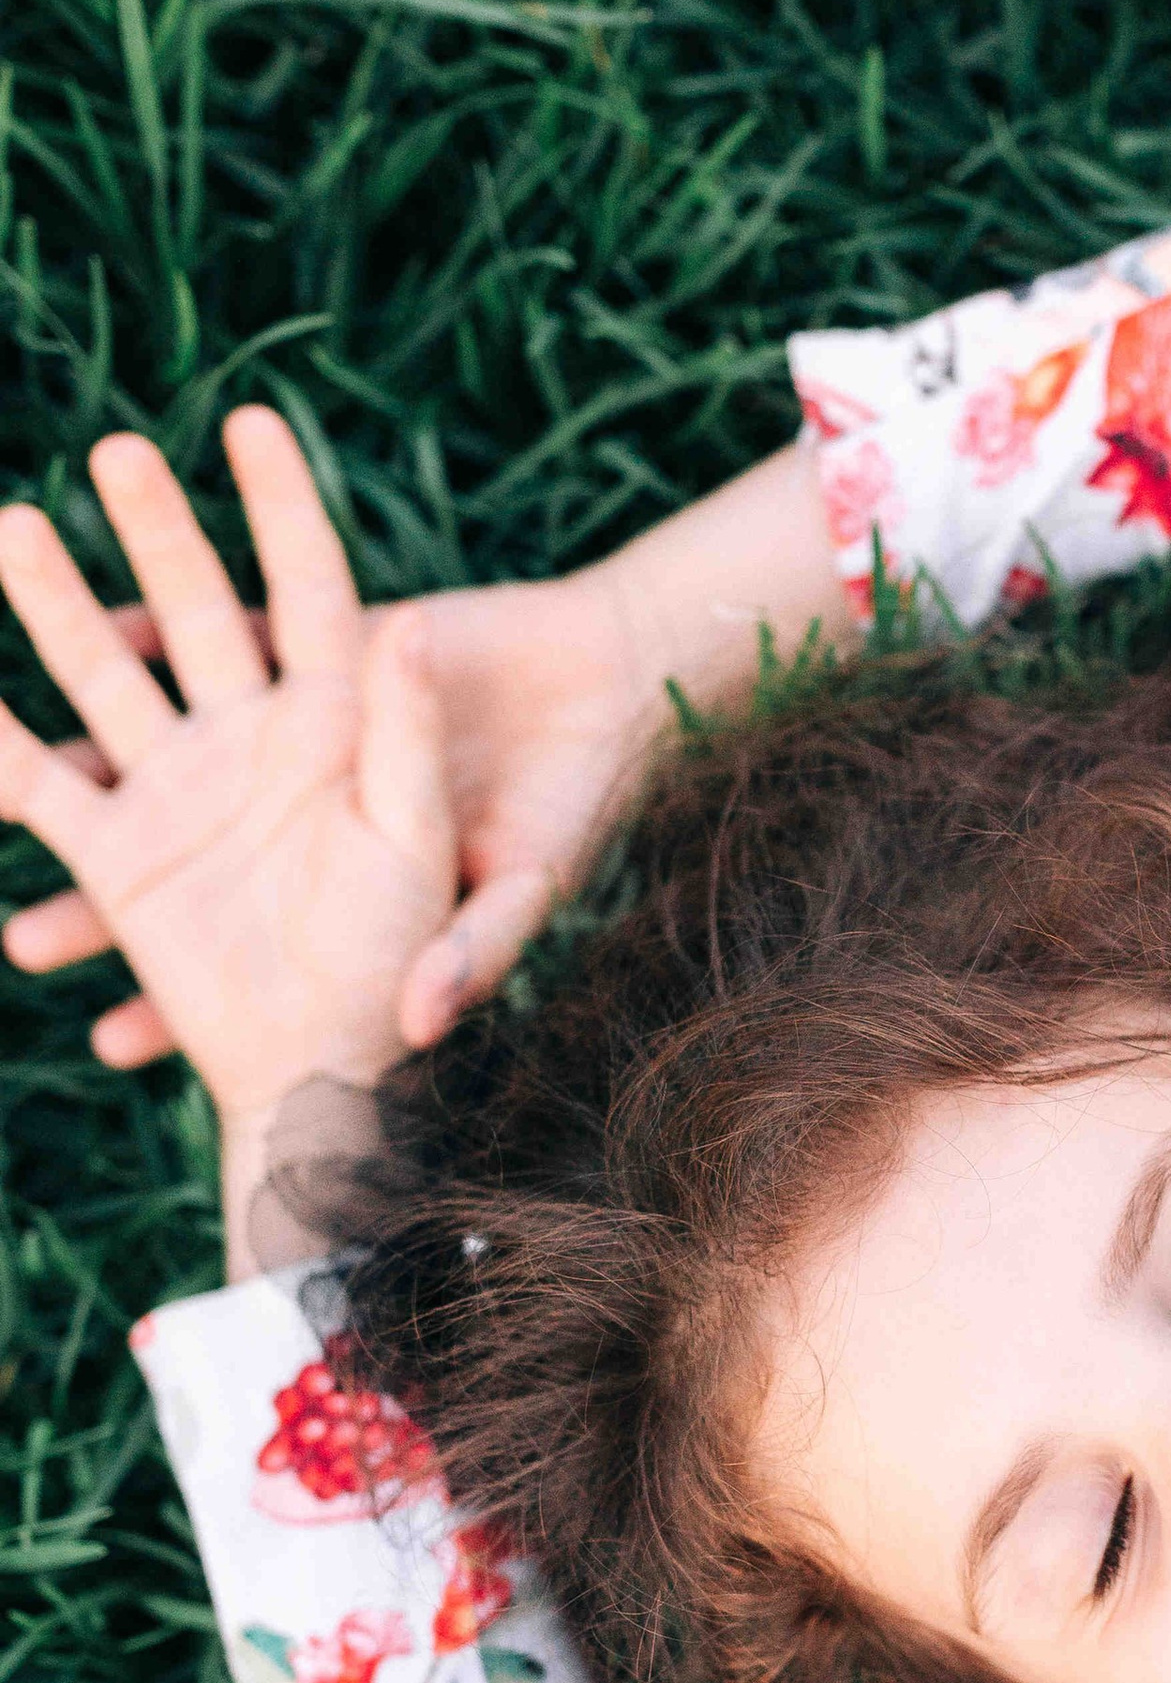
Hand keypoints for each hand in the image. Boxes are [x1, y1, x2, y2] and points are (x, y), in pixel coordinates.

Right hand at [0, 413, 457, 1245]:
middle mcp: (248, 741)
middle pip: (194, 609)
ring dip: (52, 603)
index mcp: (331, 726)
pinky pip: (38, 784)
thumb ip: (408, 738)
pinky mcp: (122, 855)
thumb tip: (409, 626)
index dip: (280, 505)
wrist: (327, 1068)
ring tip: (8, 523)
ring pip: (104, 675)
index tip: (248, 419)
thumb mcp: (418, 841)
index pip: (307, 588)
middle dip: (156, 532)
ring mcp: (177, 792)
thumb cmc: (396, 961)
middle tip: (115, 450)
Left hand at [3, 434, 834, 1056]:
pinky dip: (119, 636)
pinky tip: (62, 656)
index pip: (250, 954)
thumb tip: (424, 1025)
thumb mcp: (518, 895)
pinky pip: (183, 639)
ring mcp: (275, 733)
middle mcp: (281, 815)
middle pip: (173, 863)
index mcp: (332, 881)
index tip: (112, 1046)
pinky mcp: (289, 644)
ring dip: (81, 756)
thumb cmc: (563, 812)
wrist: (600, 692)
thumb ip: (473, 957)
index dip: (182, 1004)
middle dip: (96, 913)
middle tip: (18, 949)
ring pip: (151, 742)